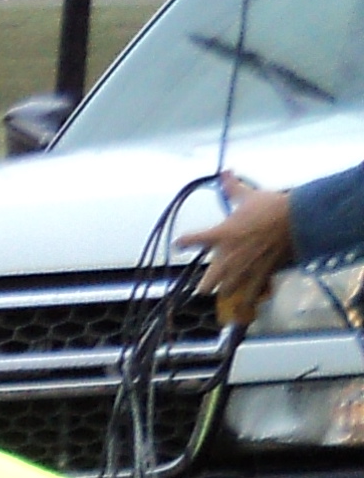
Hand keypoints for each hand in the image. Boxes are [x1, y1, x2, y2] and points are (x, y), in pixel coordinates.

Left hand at [194, 174, 295, 325]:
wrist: (296, 220)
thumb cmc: (271, 207)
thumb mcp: (249, 196)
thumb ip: (232, 188)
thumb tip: (224, 171)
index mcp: (219, 236)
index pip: (191, 240)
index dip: (184, 242)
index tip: (181, 242)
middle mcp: (226, 258)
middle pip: (205, 285)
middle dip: (206, 284)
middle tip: (208, 282)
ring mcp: (242, 270)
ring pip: (225, 292)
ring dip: (226, 291)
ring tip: (229, 289)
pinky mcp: (259, 276)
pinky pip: (250, 296)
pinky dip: (248, 300)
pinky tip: (247, 305)